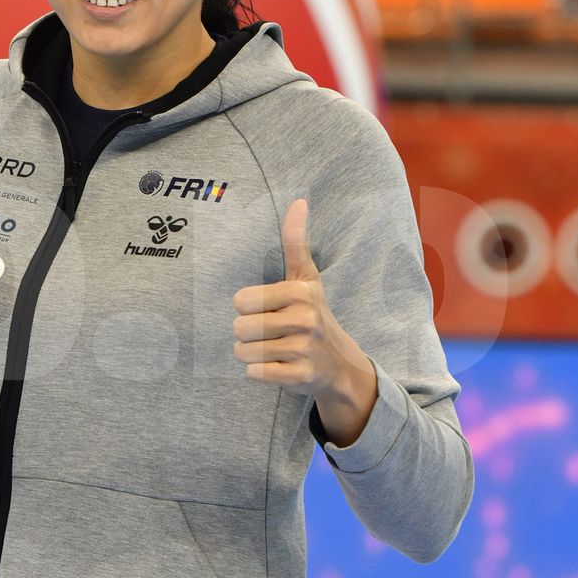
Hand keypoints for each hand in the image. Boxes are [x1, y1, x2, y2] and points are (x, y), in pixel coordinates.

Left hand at [232, 199, 376, 442]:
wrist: (338, 363)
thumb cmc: (312, 313)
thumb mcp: (306, 278)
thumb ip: (296, 242)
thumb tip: (299, 201)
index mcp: (300, 291)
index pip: (240, 301)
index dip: (248, 308)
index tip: (269, 310)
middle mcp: (305, 319)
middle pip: (239, 328)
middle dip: (248, 334)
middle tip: (270, 333)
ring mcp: (303, 350)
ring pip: (244, 353)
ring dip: (252, 354)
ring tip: (274, 349)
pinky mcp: (300, 376)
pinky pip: (255, 374)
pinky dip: (260, 373)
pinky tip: (279, 365)